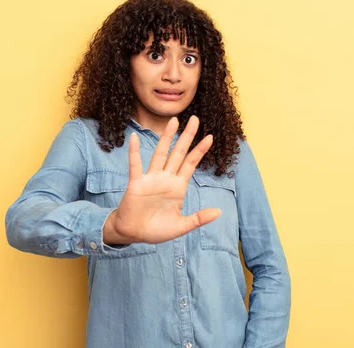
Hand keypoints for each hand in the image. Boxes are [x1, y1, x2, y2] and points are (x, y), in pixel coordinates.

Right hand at [103, 116, 220, 244]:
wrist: (133, 234)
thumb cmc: (156, 229)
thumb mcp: (181, 226)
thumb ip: (199, 218)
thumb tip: (219, 212)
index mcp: (178, 186)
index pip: (191, 164)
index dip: (200, 151)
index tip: (210, 137)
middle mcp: (166, 178)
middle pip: (179, 153)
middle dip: (187, 136)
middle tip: (195, 119)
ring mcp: (151, 179)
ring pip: (160, 154)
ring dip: (167, 138)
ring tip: (174, 121)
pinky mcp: (136, 183)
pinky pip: (135, 165)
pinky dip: (134, 152)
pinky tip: (135, 138)